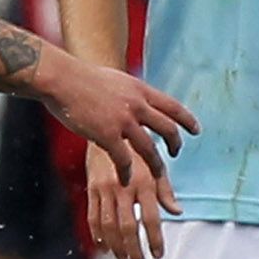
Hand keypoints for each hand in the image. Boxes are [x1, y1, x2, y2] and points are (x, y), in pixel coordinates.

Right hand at [41, 55, 197, 188]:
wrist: (62, 78)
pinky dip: (126, 172)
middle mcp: (137, 104)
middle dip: (175, 144)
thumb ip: (129, 92)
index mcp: (140, 90)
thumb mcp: (116, 79)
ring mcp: (123, 120)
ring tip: (157, 176)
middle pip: (167, 128)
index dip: (187, 119)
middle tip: (176, 153)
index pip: (172, 106)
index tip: (196, 130)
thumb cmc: (82, 78)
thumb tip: (136, 98)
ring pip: (149, 148)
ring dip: (156, 165)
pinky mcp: (107, 134)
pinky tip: (125, 180)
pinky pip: (123, 160)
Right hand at [86, 144, 177, 258]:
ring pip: (109, 227)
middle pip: (129, 227)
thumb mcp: (155, 165)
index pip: (151, 218)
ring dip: (117, 247)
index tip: (158, 255)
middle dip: (135, 250)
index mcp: (144, 181)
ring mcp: (105, 189)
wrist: (110, 126)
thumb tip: (177, 211)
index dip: (155, 239)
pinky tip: (104, 247)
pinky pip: (93, 217)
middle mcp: (124, 187)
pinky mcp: (92, 188)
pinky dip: (98, 236)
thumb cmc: (138, 147)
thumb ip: (165, 190)